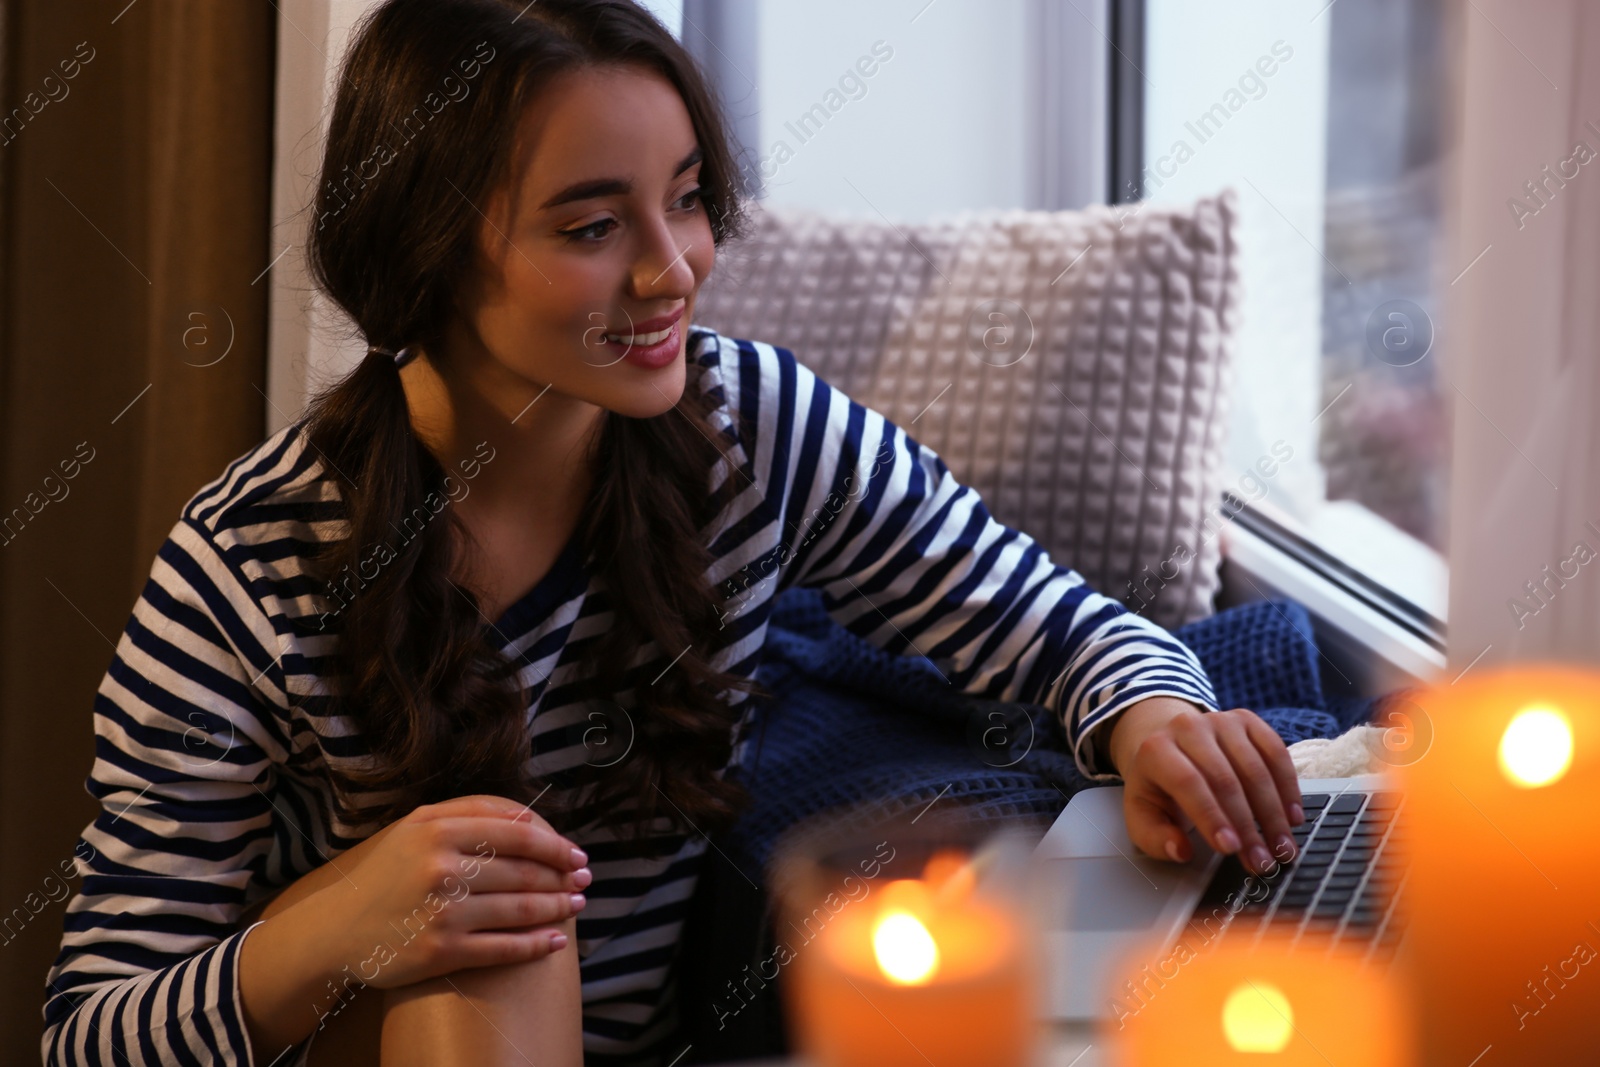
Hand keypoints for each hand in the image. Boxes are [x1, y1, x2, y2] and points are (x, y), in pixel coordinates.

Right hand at [303, 794, 591, 988]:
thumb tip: (528, 817)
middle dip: (562, 877)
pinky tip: (555, 941)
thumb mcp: (416, 826)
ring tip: (576, 906)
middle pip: (523, 872)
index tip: (577, 854)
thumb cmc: (386, 872)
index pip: (517, 834)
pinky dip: (536, 946)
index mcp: (437, 830)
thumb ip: (469, 812)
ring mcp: (442, 912)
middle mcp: (441, 868)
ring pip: (520, 910)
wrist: (336, 930)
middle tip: (585, 881)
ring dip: (557, 909)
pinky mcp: (441, 952)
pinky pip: (503, 949)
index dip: (555, 845)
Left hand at [1106, 697, 1303, 875]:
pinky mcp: (1247, 721)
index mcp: (1156, 750)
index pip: (1187, 783)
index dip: (1211, 817)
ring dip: (1273, 814)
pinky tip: (1293, 817)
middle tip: (1263, 861)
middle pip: (1225, 779)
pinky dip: (1288, 787)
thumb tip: (1180, 850)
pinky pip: (1275, 753)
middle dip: (1248, 827)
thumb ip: (1155, 837)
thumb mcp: (1142, 814)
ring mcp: (1220, 721)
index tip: (1230, 848)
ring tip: (1282, 848)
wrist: (1170, 745)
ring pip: (1255, 769)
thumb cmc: (1158, 786)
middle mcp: (1188, 728)